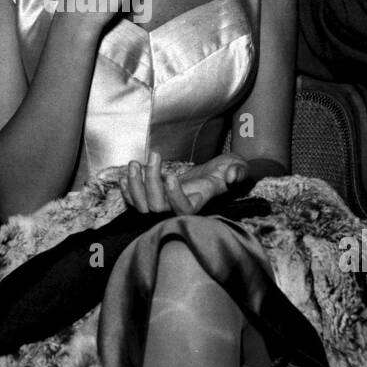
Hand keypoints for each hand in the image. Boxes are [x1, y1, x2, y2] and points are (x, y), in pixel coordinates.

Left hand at [120, 152, 248, 214]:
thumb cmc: (228, 171)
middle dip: (151, 182)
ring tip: (135, 163)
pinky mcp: (156, 198)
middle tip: (154, 156)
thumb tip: (232, 176)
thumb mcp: (239, 169)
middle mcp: (179, 208)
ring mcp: (166, 205)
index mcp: (200, 203)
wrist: (216, 174)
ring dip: (136, 185)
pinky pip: (136, 202)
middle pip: (158, 208)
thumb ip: (239, 173)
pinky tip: (127, 175)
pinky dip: (128, 190)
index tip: (171, 176)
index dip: (174, 197)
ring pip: (143, 206)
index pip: (184, 210)